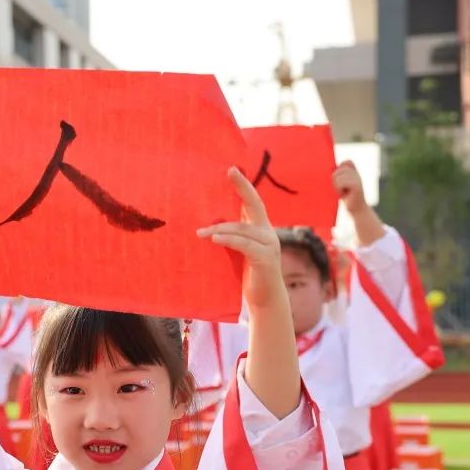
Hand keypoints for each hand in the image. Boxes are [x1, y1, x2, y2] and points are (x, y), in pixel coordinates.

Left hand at [197, 168, 283, 310]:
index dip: (243, 185)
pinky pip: (244, 245)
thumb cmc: (246, 275)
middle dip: (242, 187)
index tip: (231, 168)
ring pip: (242, 228)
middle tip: (228, 172)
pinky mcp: (265, 259)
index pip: (252, 202)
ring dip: (219, 228)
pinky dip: (229, 240)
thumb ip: (228, 237)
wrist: (264, 301)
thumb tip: (203, 225)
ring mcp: (269, 245)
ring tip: (200, 232)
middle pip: (254, 204)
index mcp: (260, 228)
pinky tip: (214, 239)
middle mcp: (267, 232)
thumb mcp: (236, 251)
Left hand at [333, 160, 366, 214]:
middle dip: (335, 181)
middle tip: (342, 190)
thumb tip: (327, 169)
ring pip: (338, 177)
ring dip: (336, 187)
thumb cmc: (346, 198)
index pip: (345, 162)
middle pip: (337, 171)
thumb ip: (338, 175)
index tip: (340, 182)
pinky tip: (344, 195)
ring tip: (343, 192)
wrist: (357, 210)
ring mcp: (358, 178)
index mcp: (354, 172)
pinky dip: (339, 190)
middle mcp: (356, 173)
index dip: (338, 170)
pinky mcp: (357, 185)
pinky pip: (340, 183)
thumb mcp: (340, 184)